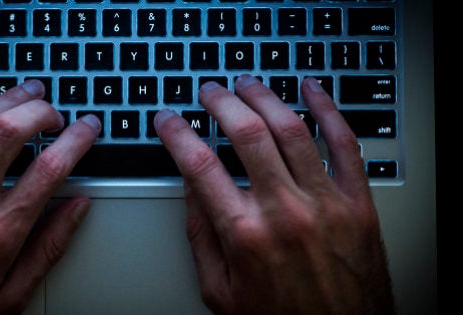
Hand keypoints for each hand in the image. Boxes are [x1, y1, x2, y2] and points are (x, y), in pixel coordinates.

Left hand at [0, 76, 100, 313]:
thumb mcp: (11, 296)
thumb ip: (49, 248)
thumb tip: (77, 209)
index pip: (49, 170)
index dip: (76, 140)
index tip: (87, 128)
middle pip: (10, 134)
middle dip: (41, 111)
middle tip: (55, 111)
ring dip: (4, 99)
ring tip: (26, 90)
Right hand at [155, 75, 394, 313]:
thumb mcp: (220, 291)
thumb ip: (201, 237)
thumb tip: (191, 189)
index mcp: (244, 235)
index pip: (199, 164)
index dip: (177, 133)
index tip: (168, 119)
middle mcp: (284, 212)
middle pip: (245, 134)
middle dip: (220, 102)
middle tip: (209, 91)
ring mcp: (324, 203)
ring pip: (291, 129)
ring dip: (264, 97)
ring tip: (247, 84)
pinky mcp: (358, 203)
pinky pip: (345, 143)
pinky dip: (328, 109)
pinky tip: (312, 90)